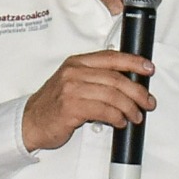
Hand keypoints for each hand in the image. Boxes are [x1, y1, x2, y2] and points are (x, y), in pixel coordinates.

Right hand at [20, 50, 155, 151]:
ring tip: (135, 116)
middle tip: (147, 102)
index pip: (111, 57)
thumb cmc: (53, 105)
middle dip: (137, 91)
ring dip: (130, 108)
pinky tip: (120, 122)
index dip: (134, 62)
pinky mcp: (71, 108)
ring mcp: (71, 89)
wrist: (30, 122)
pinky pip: (104, 111)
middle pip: (116, 78)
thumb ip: (95, 78)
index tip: (148, 69)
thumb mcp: (72, 83)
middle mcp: (74, 73)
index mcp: (76, 63)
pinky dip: (117, 118)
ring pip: (113, 95)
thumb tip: (127, 83)